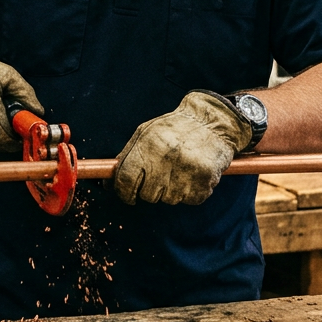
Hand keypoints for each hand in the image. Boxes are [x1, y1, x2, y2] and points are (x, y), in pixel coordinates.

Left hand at [113, 90, 253, 204]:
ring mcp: (186, 171)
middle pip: (148, 195)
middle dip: (152, 189)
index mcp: (148, 144)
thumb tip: (108, 184)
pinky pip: (190, 200)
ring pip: (169, 200)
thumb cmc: (175, 128)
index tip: (128, 195)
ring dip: (173, 190)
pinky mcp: (205, 182)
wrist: (213, 122)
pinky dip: (191, 192)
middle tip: (162, 174)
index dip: (123, 192)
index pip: (126, 179)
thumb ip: (127, 157)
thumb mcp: (146, 133)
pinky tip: (194, 173)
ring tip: (181, 169)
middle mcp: (166, 158)